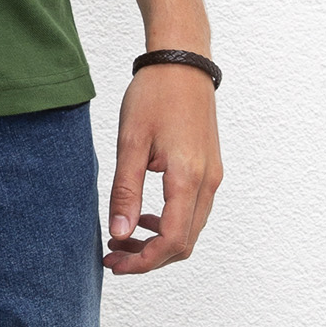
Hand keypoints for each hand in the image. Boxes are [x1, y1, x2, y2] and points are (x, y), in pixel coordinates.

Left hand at [106, 64, 222, 273]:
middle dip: (148, 258)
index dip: (143, 261)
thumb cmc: (155, 96)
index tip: (114, 263)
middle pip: (184, 243)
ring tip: (122, 238)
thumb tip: (119, 234)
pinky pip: (193, 212)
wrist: (183, 63)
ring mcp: (212, 177)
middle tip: (113, 256)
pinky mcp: (210, 170)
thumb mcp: (130, 143)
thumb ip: (125, 192)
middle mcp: (208, 183)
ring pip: (190, 230)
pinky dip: (169, 224)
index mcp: (188, 178)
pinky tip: (143, 216)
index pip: (172, 241)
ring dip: (158, 243)